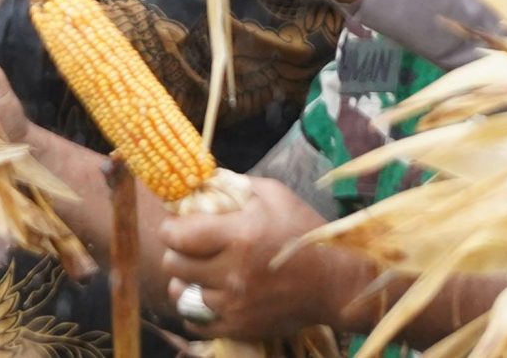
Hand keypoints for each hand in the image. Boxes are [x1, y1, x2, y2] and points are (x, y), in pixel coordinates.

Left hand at [162, 175, 331, 340]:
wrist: (336, 284)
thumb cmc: (306, 232)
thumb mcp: (275, 195)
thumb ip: (236, 184)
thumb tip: (203, 179)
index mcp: (238, 236)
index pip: (177, 235)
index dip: (170, 227)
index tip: (177, 223)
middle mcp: (232, 273)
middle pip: (174, 264)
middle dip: (176, 251)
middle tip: (189, 246)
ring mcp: (234, 304)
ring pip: (182, 293)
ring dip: (186, 280)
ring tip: (199, 271)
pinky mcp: (239, 327)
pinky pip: (196, 321)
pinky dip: (195, 309)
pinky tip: (207, 295)